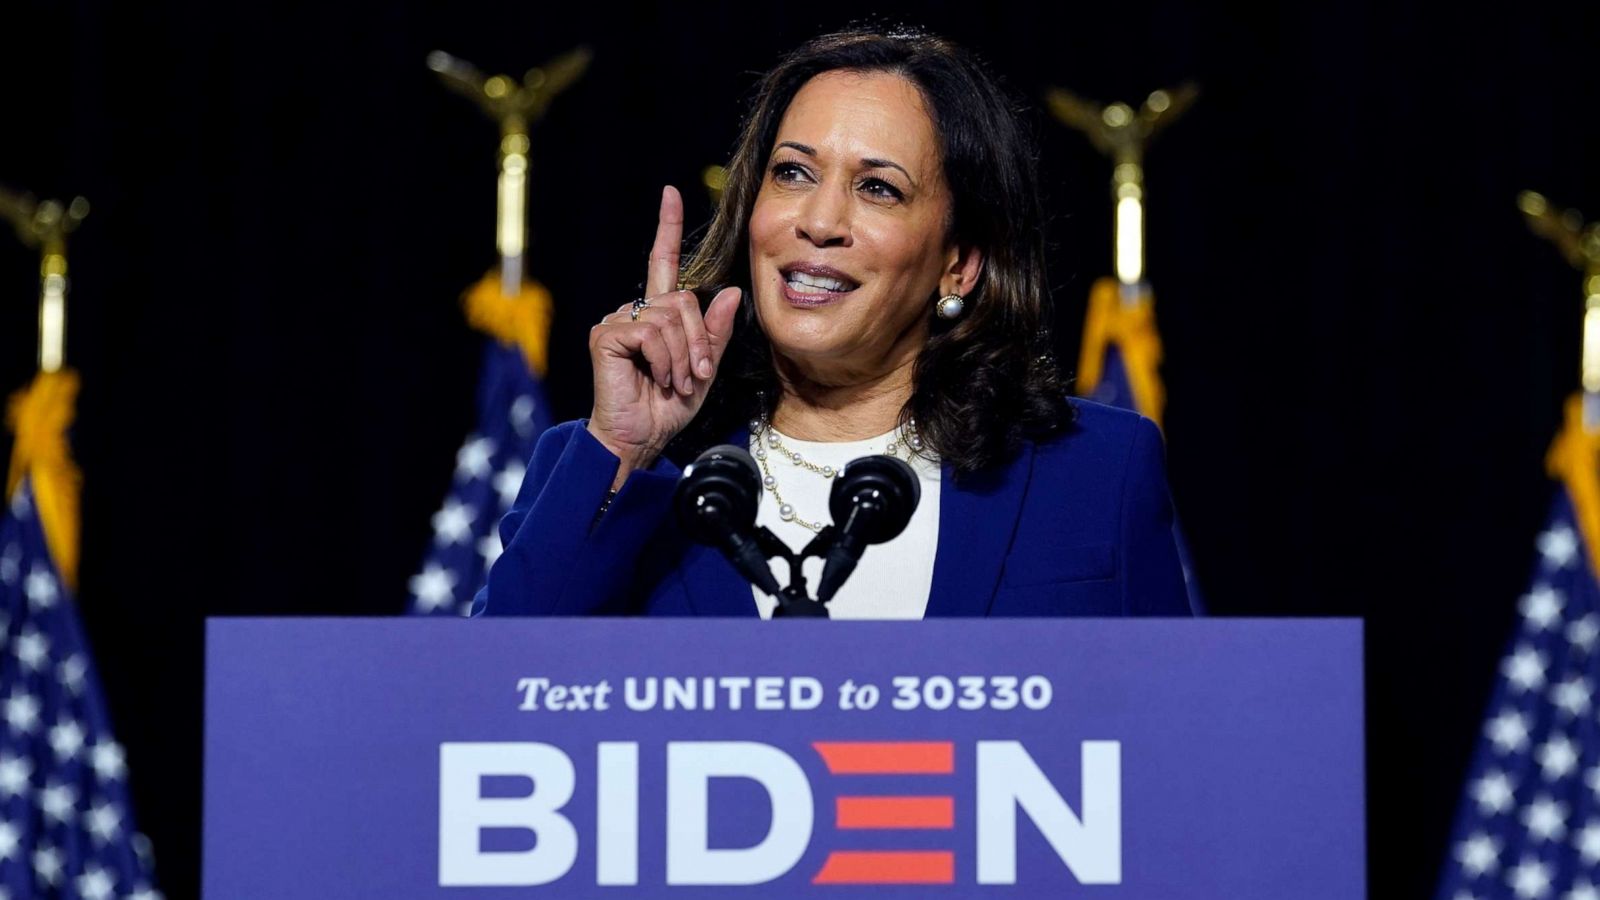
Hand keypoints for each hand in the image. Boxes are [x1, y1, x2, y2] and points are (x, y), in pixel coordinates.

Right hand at [587, 185, 740, 482]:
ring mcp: (618, 321)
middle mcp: (635, 312)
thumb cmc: (667, 407)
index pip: (663, 263)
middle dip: (698, 341)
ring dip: (683, 356)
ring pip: (671, 317)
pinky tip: (656, 379)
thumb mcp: (704, 368)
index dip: (667, 228)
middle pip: (683, 300)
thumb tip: (728, 291)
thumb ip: (715, 332)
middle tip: (694, 376)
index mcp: (658, 316)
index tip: (671, 193)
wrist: (640, 438)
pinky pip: (651, 333)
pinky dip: (664, 360)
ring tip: (674, 382)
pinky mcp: (606, 335)